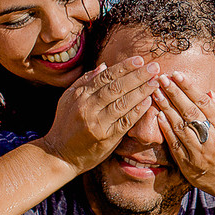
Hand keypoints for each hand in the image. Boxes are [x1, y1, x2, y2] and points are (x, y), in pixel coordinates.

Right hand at [39, 56, 158, 174]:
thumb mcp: (68, 99)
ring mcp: (98, 123)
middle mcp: (88, 107)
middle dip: (138, 75)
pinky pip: (125, 121)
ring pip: (123, 103)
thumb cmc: (65, 125)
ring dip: (141, 91)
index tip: (140, 60)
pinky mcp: (106, 138)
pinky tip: (148, 101)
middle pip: (116, 87)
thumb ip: (85, 82)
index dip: (124, 67)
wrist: (59, 155)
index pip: (106, 76)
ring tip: (156, 82)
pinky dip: (137, 111)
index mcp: (80, 95)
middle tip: (154, 66)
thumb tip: (104, 66)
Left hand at [153, 71, 214, 201]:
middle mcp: (211, 138)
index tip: (177, 74)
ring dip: (166, 107)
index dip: (189, 87)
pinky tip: (158, 115)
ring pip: (179, 126)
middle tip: (161, 78)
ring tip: (156, 92)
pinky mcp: (188, 163)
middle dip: (174, 93)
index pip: (204, 102)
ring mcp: (198, 152)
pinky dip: (166, 128)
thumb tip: (208, 92)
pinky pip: (174, 143)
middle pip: (189, 111)